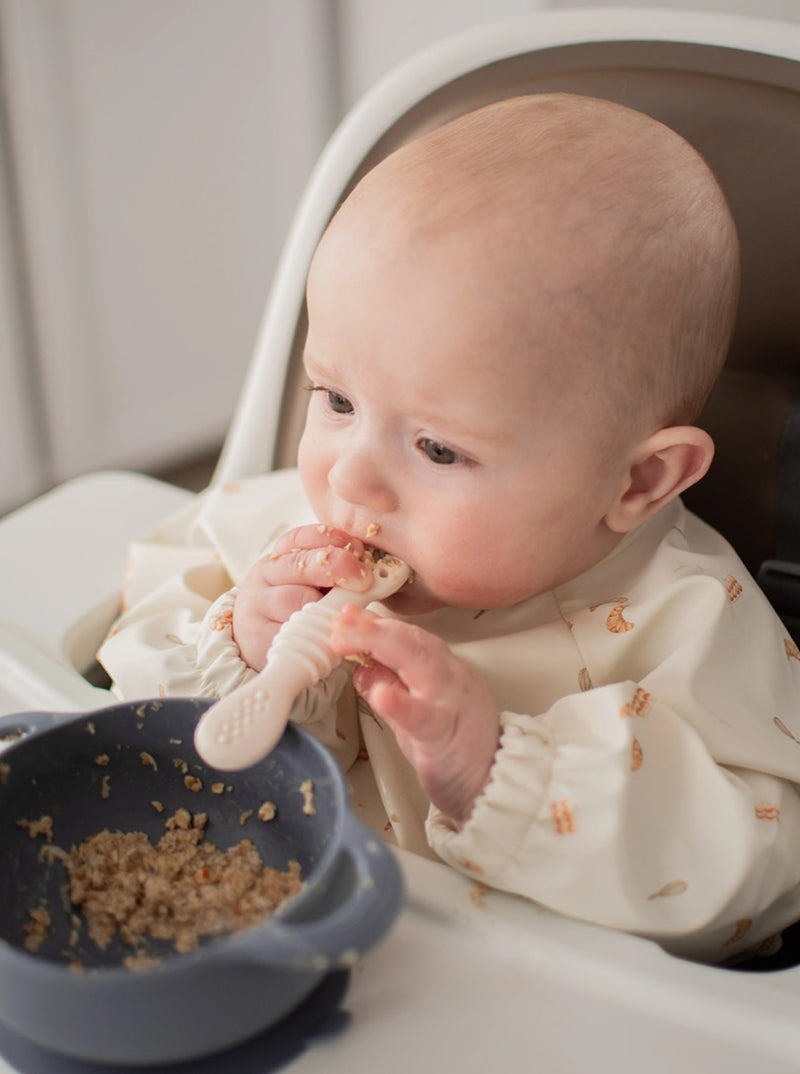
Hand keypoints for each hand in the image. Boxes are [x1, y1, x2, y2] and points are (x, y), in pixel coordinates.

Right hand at [232, 525, 373, 670]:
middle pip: (300, 565)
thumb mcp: (317, 585)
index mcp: (282, 555)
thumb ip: (340, 574)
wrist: (266, 644)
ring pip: (295, 601)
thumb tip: (381, 574)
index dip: (332, 539)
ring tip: (345, 618)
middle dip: (337, 568)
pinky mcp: (256, 636)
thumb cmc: (300, 609)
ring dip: (326, 609)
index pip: (302, 537)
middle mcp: (265, 575)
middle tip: (364, 581)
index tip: (359, 549)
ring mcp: (257, 605)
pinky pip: (291, 633)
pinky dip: (314, 637)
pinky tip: (327, 639)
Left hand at [330, 605, 499, 822]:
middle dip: (373, 628)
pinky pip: (426, 718)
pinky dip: (403, 705)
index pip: (408, 637)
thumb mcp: (417, 712)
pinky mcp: (447, 737)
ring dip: (381, 645)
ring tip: (350, 638)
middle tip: (341, 621)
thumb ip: (392, 686)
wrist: (497, 784)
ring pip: (422, 664)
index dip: (375, 625)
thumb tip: (361, 664)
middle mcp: (451, 679)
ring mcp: (452, 705)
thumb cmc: (459, 750)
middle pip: (412, 642)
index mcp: (444, 670)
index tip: (347, 616)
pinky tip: (383, 696)